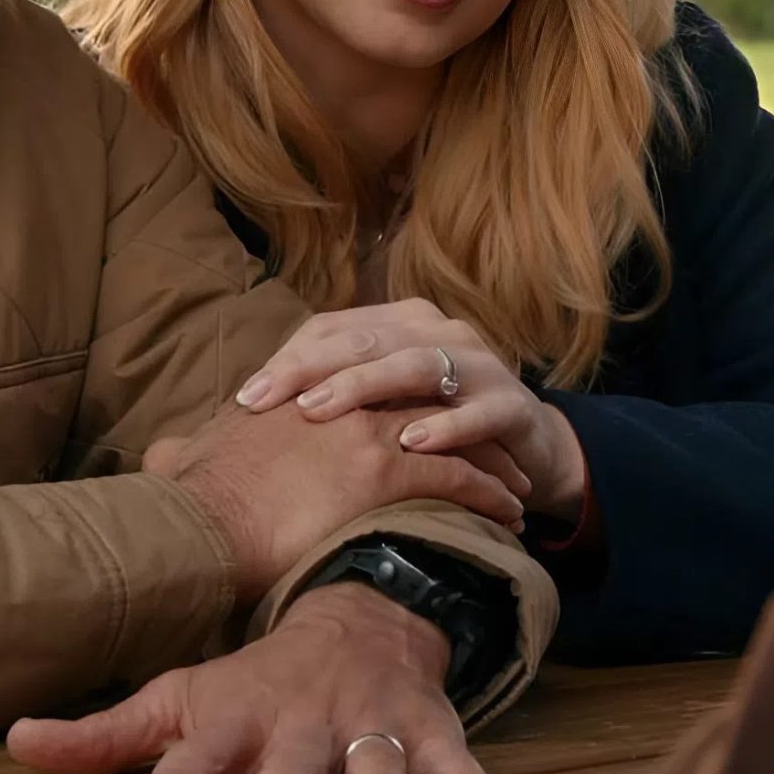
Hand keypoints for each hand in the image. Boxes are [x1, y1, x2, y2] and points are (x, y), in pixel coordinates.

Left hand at [7, 581, 509, 773]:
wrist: (356, 618)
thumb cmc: (251, 684)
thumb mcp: (177, 701)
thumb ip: (101, 739)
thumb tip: (11, 744)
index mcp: (234, 721)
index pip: (193, 758)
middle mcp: (299, 725)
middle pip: (290, 766)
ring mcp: (364, 725)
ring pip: (373, 762)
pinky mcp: (423, 728)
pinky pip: (452, 757)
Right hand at [149, 391, 524, 605]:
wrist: (200, 524)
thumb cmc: (190, 500)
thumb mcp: (188, 460)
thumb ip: (185, 449)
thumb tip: (157, 456)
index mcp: (304, 390)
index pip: (376, 380)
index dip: (410, 400)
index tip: (434, 420)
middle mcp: (343, 397)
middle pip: (424, 395)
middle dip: (465, 420)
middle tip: (493, 444)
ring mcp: (368, 427)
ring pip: (451, 432)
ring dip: (491, 460)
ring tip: (515, 487)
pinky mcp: (388, 468)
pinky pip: (459, 474)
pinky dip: (491, 493)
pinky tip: (510, 513)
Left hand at [235, 301, 587, 518]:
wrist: (526, 451)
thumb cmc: (436, 424)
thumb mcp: (383, 405)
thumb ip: (334, 395)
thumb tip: (255, 409)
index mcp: (401, 322)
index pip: (335, 329)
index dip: (289, 359)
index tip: (247, 396)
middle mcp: (439, 331)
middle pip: (365, 341)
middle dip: (309, 371)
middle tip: (264, 402)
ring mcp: (480, 364)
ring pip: (416, 366)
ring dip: (364, 388)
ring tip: (319, 412)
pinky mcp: (513, 405)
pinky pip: (478, 412)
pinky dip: (444, 426)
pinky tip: (410, 444)